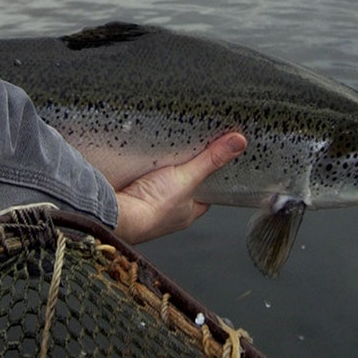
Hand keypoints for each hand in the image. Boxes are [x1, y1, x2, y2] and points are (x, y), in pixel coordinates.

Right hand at [112, 132, 246, 243]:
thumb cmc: (153, 208)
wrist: (118, 214)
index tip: (213, 160)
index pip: (205, 193)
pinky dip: (140, 170)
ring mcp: (148, 205)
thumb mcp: (189, 177)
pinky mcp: (130, 195)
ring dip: (160, 170)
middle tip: (186, 150)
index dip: (210, 177)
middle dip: (183, 171)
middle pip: (182, 187)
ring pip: (160, 183)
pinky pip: (139, 180)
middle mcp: (169, 213)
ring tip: (164, 150)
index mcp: (187, 212)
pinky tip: (140, 159)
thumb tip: (238, 143)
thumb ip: (211, 160)